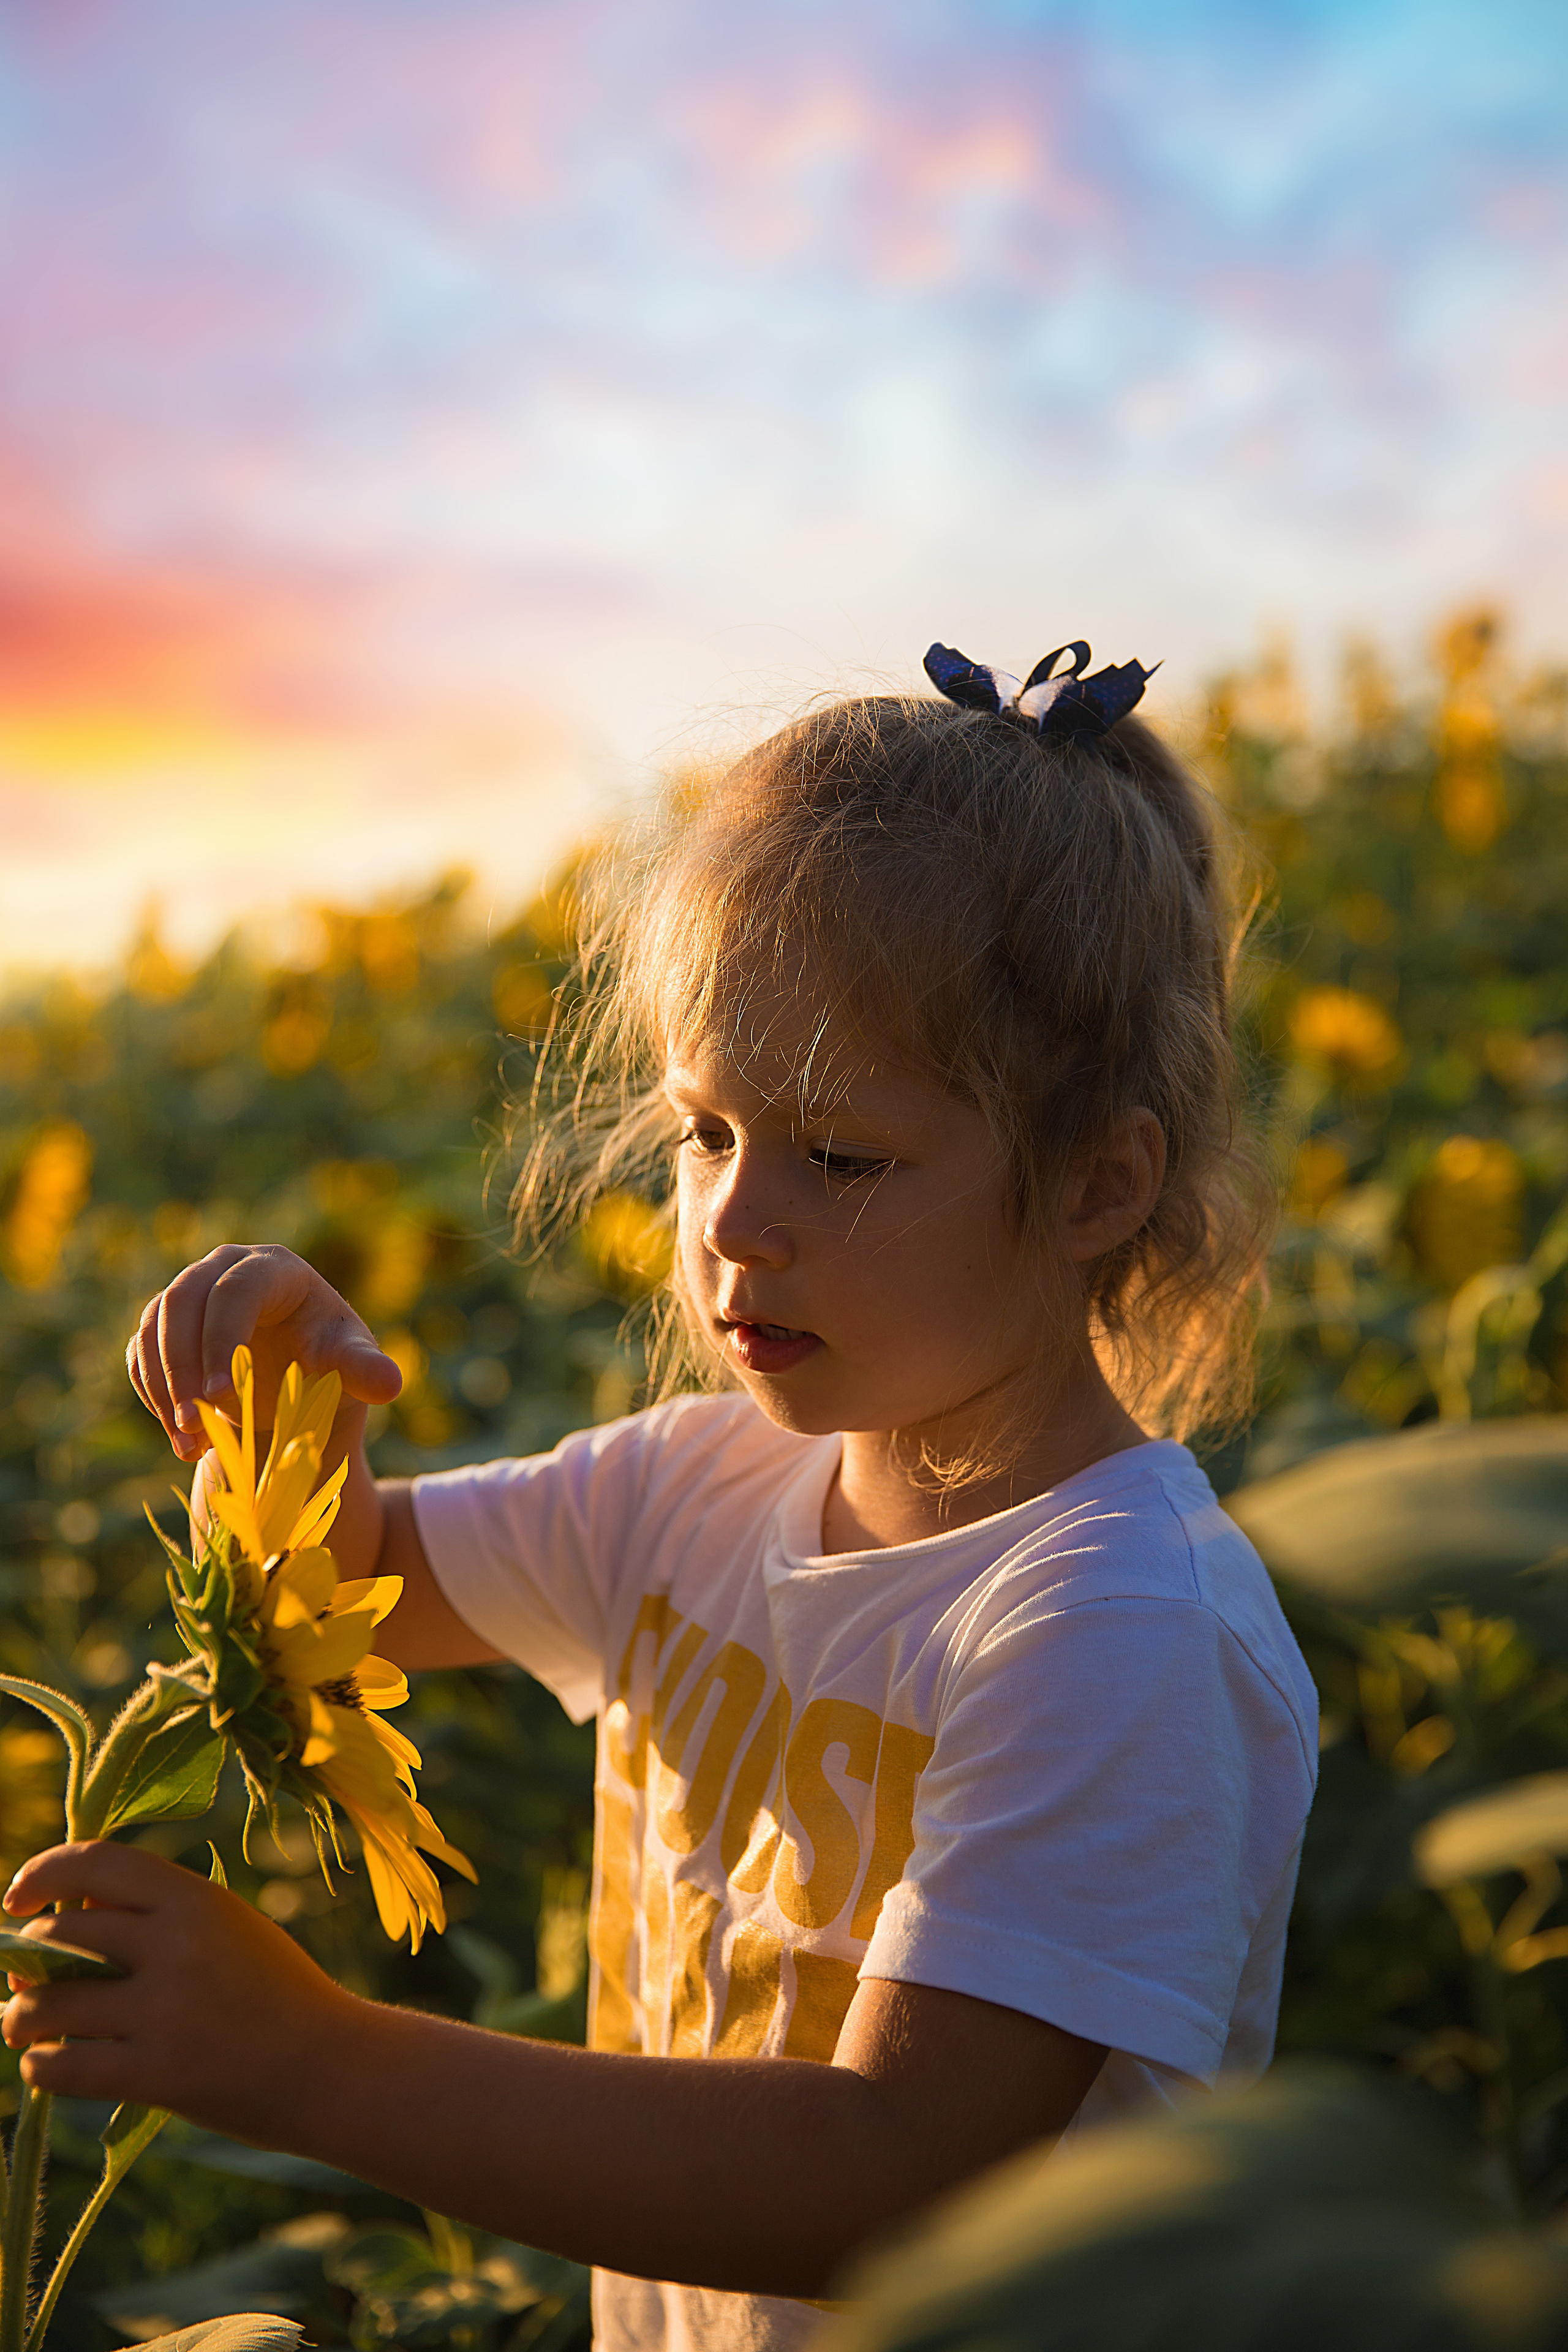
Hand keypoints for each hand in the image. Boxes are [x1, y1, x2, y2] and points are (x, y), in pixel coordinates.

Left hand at [2, 1842, 364, 2142]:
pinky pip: (60, 2065)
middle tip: (25, 1980)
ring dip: (19, 2016)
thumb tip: (53, 1918)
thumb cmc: (274, 1993)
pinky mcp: (157, 2074)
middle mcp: (177, 1944)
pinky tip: (51, 2063)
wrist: (332, 2067)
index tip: (15, 1901)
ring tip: (24, 2024)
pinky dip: (41, 2065)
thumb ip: (153, 1916)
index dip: (41, 1874)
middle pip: (58, 1933)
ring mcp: (166, 2011)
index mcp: (196, 1898)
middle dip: (24, 1956)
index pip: (94, 1861)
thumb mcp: (226, 1927)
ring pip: (45, 2003)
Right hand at [127, 1243, 402, 1461]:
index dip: (221, 1339)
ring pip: (154, 1327)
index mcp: (276, 1268)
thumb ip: (365, 1371)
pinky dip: (154, 1395)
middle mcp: (226, 1268)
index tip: (219, 1399)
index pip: (236, 1290)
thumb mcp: (351, 1368)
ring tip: (188, 1442)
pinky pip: (141, 1353)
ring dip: (164, 1387)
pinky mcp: (164, 1326)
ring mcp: (190, 1293)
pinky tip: (181, 1437)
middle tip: (193, 1424)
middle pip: (182, 1301)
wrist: (300, 1383)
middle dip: (182, 1366)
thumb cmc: (331, 1365)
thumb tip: (390, 1384)